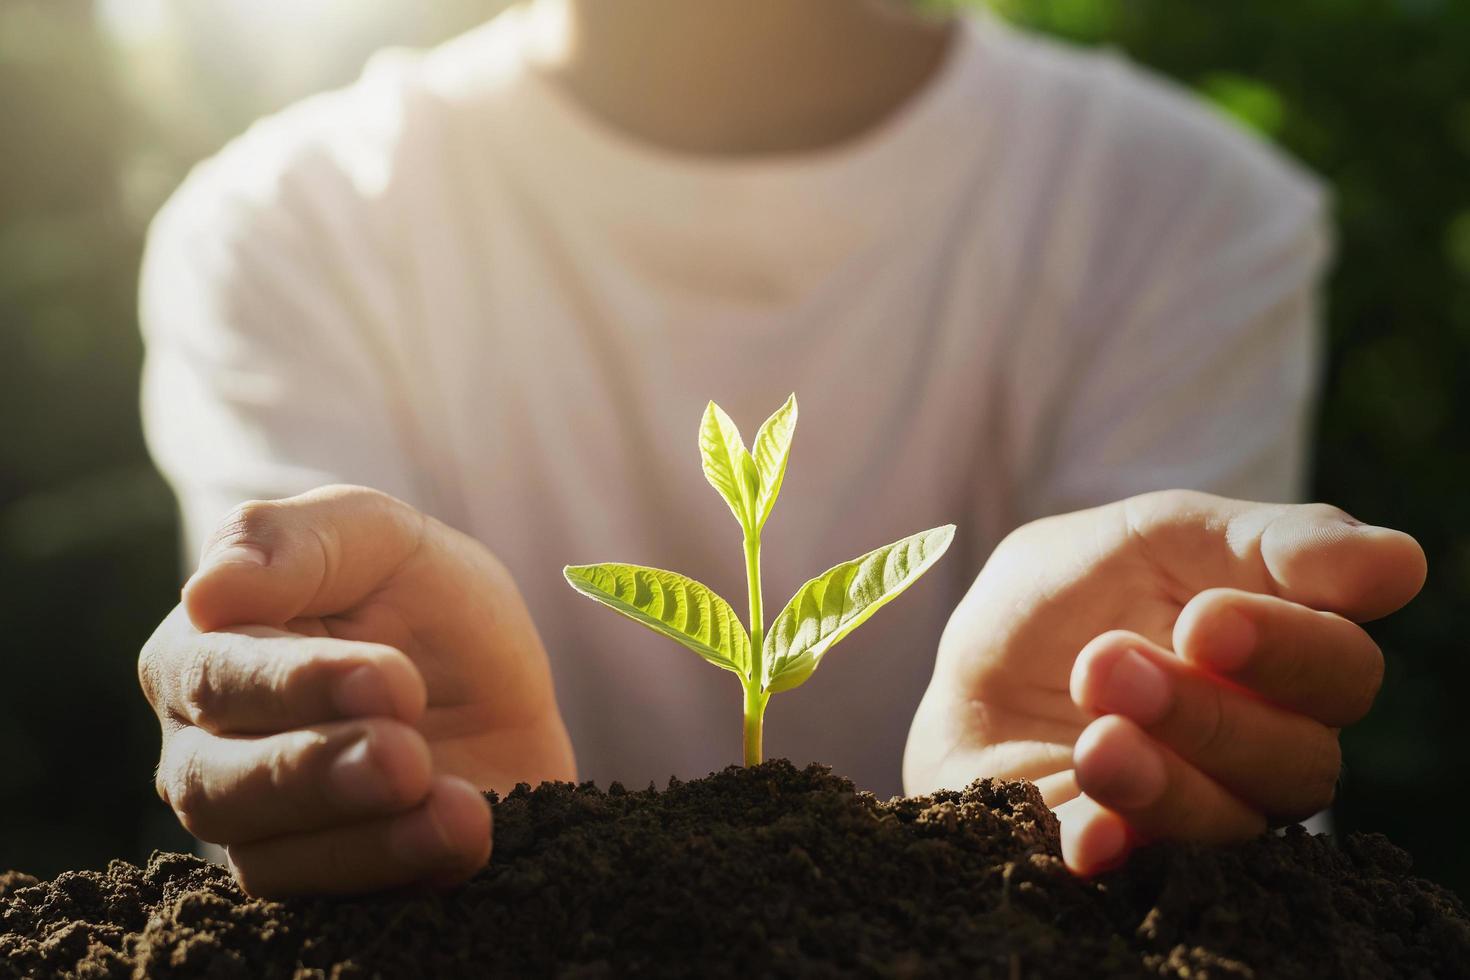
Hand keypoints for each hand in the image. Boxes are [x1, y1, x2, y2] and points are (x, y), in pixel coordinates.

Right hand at [139, 485, 574, 896]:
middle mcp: (209, 755)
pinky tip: (465, 839)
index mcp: (201, 656)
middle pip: (218, 786)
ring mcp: (265, 832)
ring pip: (271, 860)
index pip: (213, 678)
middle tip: (409, 756)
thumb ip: (290, 540)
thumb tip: (206, 590)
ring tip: (457, 812)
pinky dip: (401, 876)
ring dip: (366, 841)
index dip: (296, 684)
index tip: (391, 681)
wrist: (501, 683)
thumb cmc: (416, 596)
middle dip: (318, 772)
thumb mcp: (372, 535)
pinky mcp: (331, 884)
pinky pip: (339, 906)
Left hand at [904, 490, 1424, 873]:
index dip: (1290, 649)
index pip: (1342, 670)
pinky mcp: (1129, 859)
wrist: (965, 677)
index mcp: (1283, 660)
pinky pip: (1148, 874)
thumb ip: (1266, 543)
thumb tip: (1399, 564)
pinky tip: (1085, 829)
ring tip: (1092, 734)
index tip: (1203, 621)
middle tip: (1107, 663)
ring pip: (1236, 824)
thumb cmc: (1071, 596)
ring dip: (1161, 777)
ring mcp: (1203, 811)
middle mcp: (1264, 747)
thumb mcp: (1150, 537)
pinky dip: (1117, 847)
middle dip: (1206, 711)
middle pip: (1302, 759)